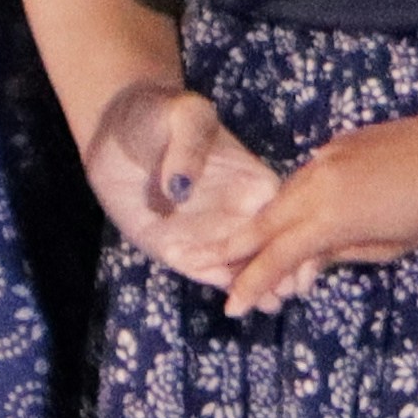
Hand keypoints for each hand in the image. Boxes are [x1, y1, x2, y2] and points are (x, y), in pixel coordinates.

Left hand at [85, 77, 278, 294]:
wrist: (116, 128)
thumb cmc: (158, 113)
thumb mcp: (182, 114)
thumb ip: (188, 146)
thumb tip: (180, 189)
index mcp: (253, 181)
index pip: (282, 217)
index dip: (294, 238)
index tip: (302, 258)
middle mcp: (237, 212)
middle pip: (266, 250)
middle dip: (280, 273)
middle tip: (284, 293)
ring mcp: (208, 233)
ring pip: (238, 266)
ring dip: (254, 287)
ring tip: (267, 304)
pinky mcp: (177, 247)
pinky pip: (202, 269)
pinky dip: (215, 281)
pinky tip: (229, 294)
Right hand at [221, 108, 417, 314]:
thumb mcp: (392, 245)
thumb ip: (342, 253)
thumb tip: (310, 261)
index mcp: (330, 221)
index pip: (276, 258)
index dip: (251, 284)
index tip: (231, 307)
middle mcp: (316, 189)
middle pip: (262, 224)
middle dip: (231, 248)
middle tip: (199, 265)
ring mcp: (324, 163)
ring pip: (280, 200)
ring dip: (260, 226)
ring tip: (239, 249)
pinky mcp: (336, 148)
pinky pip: (303, 182)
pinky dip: (291, 204)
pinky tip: (288, 219)